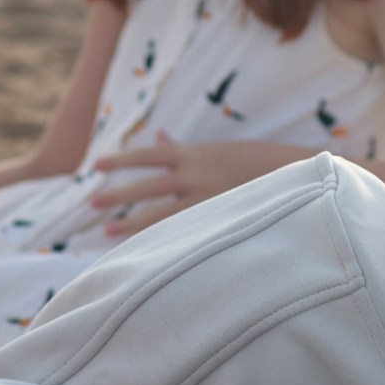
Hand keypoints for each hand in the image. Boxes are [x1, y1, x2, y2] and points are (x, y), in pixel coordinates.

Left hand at [89, 132, 261, 237]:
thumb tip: (159, 133)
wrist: (292, 175)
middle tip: (92, 202)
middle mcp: (196, 176)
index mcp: (195, 154)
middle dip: (119, 195)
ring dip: (132, 223)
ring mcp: (207, 200)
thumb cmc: (255, 160)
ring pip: (161, 214)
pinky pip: (183, 233)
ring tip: (107, 231)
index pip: (149, 155)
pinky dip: (162, 241)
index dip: (121, 159)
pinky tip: (144, 251)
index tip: (96, 163)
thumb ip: (183, 146)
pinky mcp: (218, 221)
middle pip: (148, 186)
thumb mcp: (217, 148)